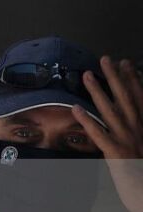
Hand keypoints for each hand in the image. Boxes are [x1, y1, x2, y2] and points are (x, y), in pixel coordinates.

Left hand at [73, 56, 142, 211]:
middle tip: (105, 58)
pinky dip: (87, 120)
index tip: (126, 63)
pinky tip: (75, 108)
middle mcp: (139, 128)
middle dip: (116, 77)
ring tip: (87, 75)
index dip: (133, 79)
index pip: (140, 97)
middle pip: (126, 98)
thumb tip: (133, 112)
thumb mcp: (142, 144)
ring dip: (98, 92)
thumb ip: (138, 127)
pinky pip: (98, 134)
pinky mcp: (115, 152)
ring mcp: (127, 139)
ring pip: (110, 111)